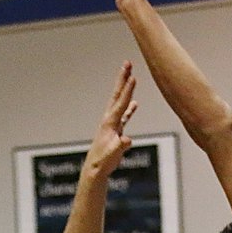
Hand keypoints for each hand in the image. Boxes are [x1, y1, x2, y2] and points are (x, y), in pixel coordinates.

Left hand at [85, 62, 136, 178]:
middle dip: (123, 79)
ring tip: (130, 75)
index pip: (121, 103)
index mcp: (110, 123)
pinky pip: (124, 115)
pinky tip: (135, 104)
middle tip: (127, 63)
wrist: (95, 169)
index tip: (133, 76)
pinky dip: (129, 108)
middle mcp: (110, 119)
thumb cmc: (103, 162)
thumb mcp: (113, 154)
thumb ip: (120, 146)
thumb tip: (127, 140)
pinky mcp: (116, 131)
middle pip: (118, 95)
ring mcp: (113, 124)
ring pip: (120, 101)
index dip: (128, 90)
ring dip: (125, 88)